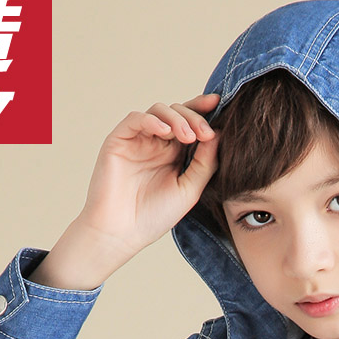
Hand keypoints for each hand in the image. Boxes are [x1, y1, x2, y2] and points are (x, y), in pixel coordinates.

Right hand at [77, 92, 221, 266]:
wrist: (121, 234)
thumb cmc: (153, 216)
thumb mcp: (189, 190)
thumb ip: (205, 163)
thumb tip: (218, 134)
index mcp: (173, 154)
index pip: (190, 124)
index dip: (203, 111)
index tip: (220, 104)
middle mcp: (156, 143)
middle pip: (177, 113)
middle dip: (194, 118)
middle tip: (205, 133)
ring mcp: (137, 140)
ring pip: (158, 111)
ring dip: (176, 119)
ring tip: (188, 137)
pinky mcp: (119, 141)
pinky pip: (135, 119)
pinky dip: (151, 120)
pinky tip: (164, 131)